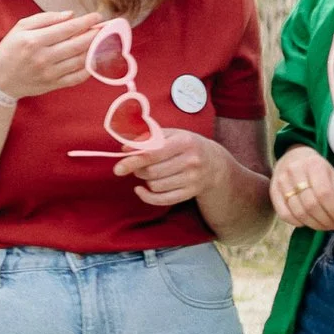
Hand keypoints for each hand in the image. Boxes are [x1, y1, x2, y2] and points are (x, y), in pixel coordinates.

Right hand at [0, 11, 105, 100]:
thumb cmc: (9, 50)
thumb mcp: (20, 28)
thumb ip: (45, 18)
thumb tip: (70, 15)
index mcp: (34, 40)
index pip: (67, 29)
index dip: (85, 22)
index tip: (97, 16)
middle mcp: (43, 57)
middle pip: (77, 44)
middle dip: (95, 34)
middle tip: (104, 28)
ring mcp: (50, 73)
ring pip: (80, 60)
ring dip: (94, 50)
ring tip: (101, 41)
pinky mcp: (54, 85)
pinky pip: (77, 77)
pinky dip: (89, 68)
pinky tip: (93, 59)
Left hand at [114, 128, 228, 206]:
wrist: (215, 163)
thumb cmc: (187, 145)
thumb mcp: (172, 134)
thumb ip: (148, 137)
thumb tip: (125, 148)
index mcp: (185, 142)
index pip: (153, 154)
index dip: (132, 161)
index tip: (118, 168)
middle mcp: (191, 161)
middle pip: (152, 172)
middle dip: (138, 170)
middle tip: (138, 165)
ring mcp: (193, 179)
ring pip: (155, 186)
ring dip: (146, 181)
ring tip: (150, 172)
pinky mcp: (191, 193)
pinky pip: (163, 200)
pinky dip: (148, 197)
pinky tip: (142, 190)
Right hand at [269, 145, 333, 230]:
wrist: (293, 157)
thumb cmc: (317, 169)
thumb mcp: (332, 175)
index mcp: (314, 164)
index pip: (325, 194)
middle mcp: (294, 171)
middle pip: (311, 204)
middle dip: (326, 221)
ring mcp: (281, 181)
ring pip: (298, 211)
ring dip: (314, 224)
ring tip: (324, 226)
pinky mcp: (272, 190)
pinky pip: (283, 214)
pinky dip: (297, 222)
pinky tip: (307, 222)